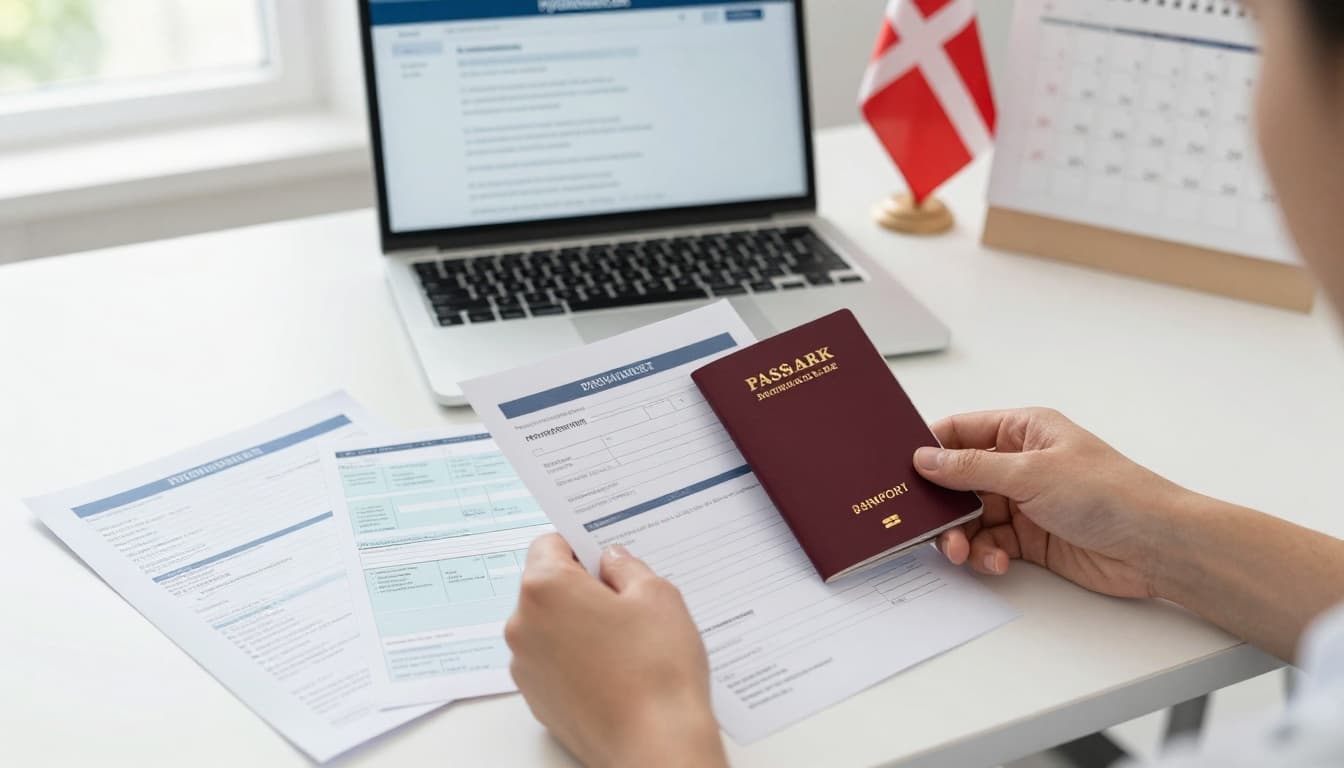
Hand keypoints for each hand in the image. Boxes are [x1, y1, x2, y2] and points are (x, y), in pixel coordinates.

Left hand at [505, 534, 726, 767]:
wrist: (654, 746)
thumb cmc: (656, 670)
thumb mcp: (657, 595)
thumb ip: (627, 566)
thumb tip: (611, 561)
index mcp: (545, 588)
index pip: (549, 544)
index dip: (581, 546)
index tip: (605, 558)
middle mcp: (522, 625)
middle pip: (546, 586)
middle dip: (581, 588)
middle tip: (626, 603)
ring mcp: (525, 666)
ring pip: (549, 626)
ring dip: (577, 624)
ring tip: (625, 643)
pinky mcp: (536, 699)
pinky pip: (552, 661)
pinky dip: (575, 658)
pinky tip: (614, 670)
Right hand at [914, 408, 1188, 598]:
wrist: (1156, 545)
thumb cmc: (1110, 493)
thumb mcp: (1030, 473)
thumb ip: (971, 467)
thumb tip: (925, 459)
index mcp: (1022, 430)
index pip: (959, 432)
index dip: (928, 450)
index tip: (902, 473)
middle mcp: (1020, 463)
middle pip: (958, 481)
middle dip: (942, 506)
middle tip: (930, 527)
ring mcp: (1025, 502)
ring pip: (970, 518)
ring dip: (962, 537)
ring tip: (964, 554)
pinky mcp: (1031, 538)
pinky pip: (990, 544)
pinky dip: (986, 556)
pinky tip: (997, 563)